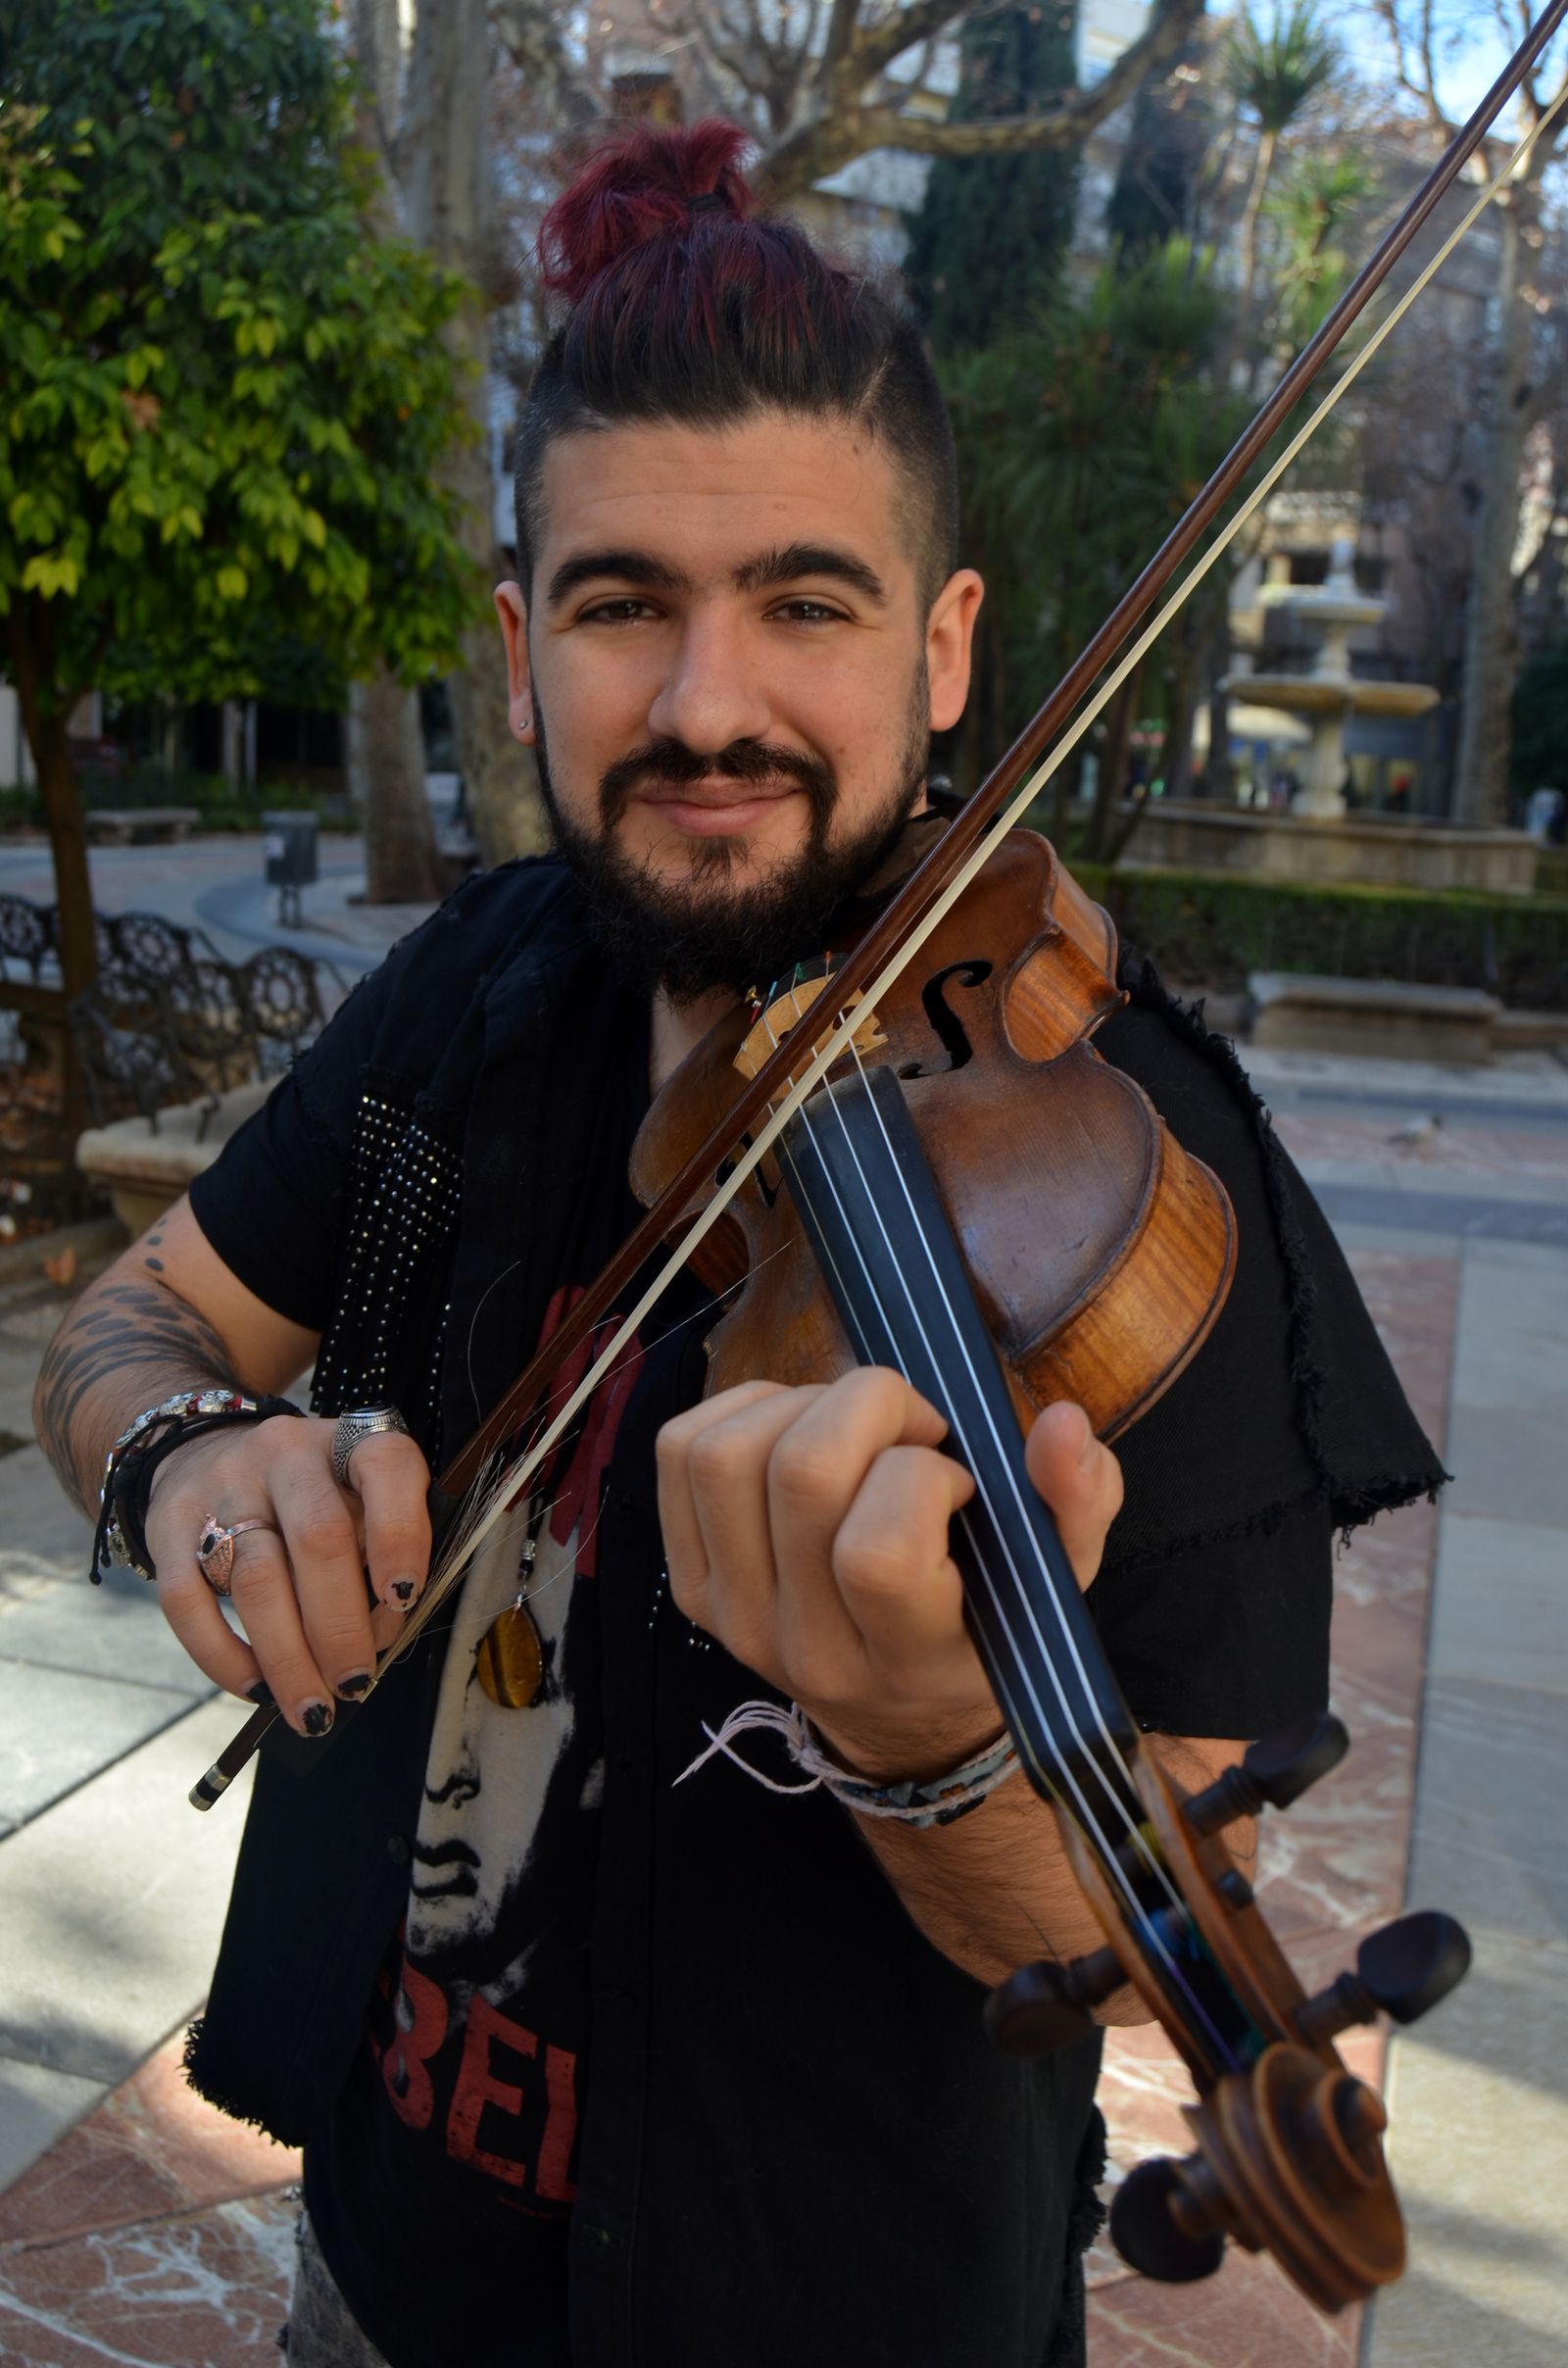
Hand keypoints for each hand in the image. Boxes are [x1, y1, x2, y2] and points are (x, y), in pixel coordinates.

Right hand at [143, 1415, 432, 1734]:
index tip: (403, 1598)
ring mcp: (223, 1485)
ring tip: (312, 1709)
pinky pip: (189, 1601)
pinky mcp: (169, 1525)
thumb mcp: (356, 1501)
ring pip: (257, 1578)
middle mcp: (286, 1453)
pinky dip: (223, 1655)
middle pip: (318, 1539)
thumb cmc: (310, 1498)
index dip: (401, 1533)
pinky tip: (254, 1689)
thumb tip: (376, 1638)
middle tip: (354, 1684)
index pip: (387, 1468)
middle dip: (340, 1626)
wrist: (203, 1452)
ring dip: (288, 1657)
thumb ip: (376, 1556)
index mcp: (350, 1442)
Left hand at [656, 1368, 1123, 1783]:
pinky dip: (741, 1408)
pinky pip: (681, 1452)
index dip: (920, 1478)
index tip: (955, 1480)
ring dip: (801, 1404)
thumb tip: (1062, 1422)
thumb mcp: (1054, 1578)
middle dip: (869, 1406)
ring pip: (728, 1456)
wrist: (898, 1714)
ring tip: (854, 1425)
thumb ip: (1079, 1502)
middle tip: (911, 1425)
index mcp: (906, 1657)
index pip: (877, 1554)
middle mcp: (806, 1648)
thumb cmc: (985, 1627)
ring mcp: (734, 1618)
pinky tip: (797, 1426)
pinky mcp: (689, 1584)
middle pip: (801, 1477)